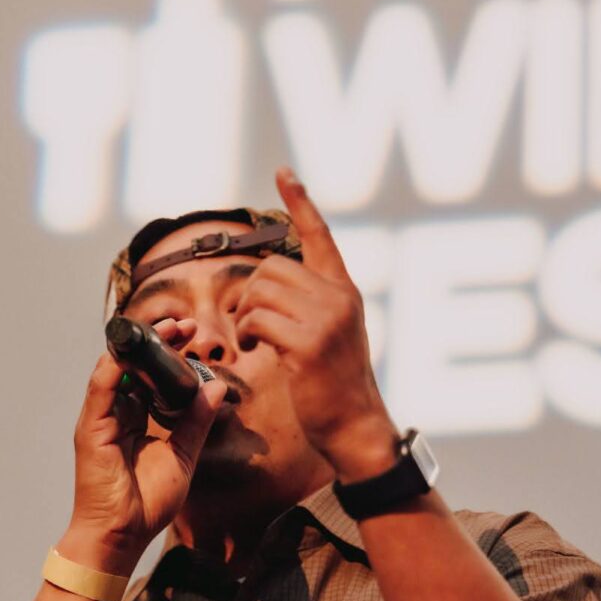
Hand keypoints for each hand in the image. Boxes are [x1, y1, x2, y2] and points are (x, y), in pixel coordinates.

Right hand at [64, 318, 226, 566]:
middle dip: (158, 340)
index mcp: (137, 418)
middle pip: (134, 365)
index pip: (151, 375)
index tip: (192, 336)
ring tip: (166, 330)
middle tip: (184, 325)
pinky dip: (113, 367)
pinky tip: (130, 352)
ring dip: (140, 346)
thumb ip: (196, 422)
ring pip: (116, 368)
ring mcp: (102, 419)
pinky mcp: (91, 429)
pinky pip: (100, 390)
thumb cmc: (147, 503)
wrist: (121, 536)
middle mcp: (117, 413)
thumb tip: (216, 388)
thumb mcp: (183, 456)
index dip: (170, 353)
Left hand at [233, 169, 396, 477]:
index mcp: (345, 291)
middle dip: (251, 293)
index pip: (321, 236)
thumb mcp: (334, 334)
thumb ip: (313, 304)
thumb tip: (271, 287)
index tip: (284, 174)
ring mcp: (326, 319)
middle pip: (272, 267)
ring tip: (253, 338)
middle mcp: (339, 297)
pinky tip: (254, 348)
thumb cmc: (334, 386)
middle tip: (253, 325)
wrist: (355, 426)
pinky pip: (258, 319)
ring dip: (245, 314)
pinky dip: (247, 332)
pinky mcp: (308, 343)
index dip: (301, 203)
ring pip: (260, 289)